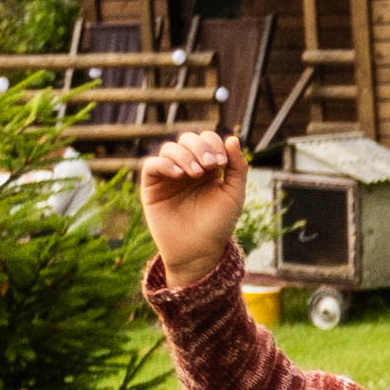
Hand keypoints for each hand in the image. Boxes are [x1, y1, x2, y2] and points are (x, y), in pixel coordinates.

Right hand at [134, 126, 248, 293]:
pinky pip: (151, 165)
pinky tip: (178, 175)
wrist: (199, 252)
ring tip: (195, 173)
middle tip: (209, 165)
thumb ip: (237, 167)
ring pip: (169, 148)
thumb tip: (232, 138)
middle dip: (199, 147)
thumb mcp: (234, 194)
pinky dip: (165, 164)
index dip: (213, 143)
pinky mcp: (151, 187)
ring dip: (184, 155)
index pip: (207, 139)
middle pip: (187, 139)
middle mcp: (187, 168)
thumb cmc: (218, 225)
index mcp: (208, 167)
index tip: (221, 162)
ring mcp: (168, 176)